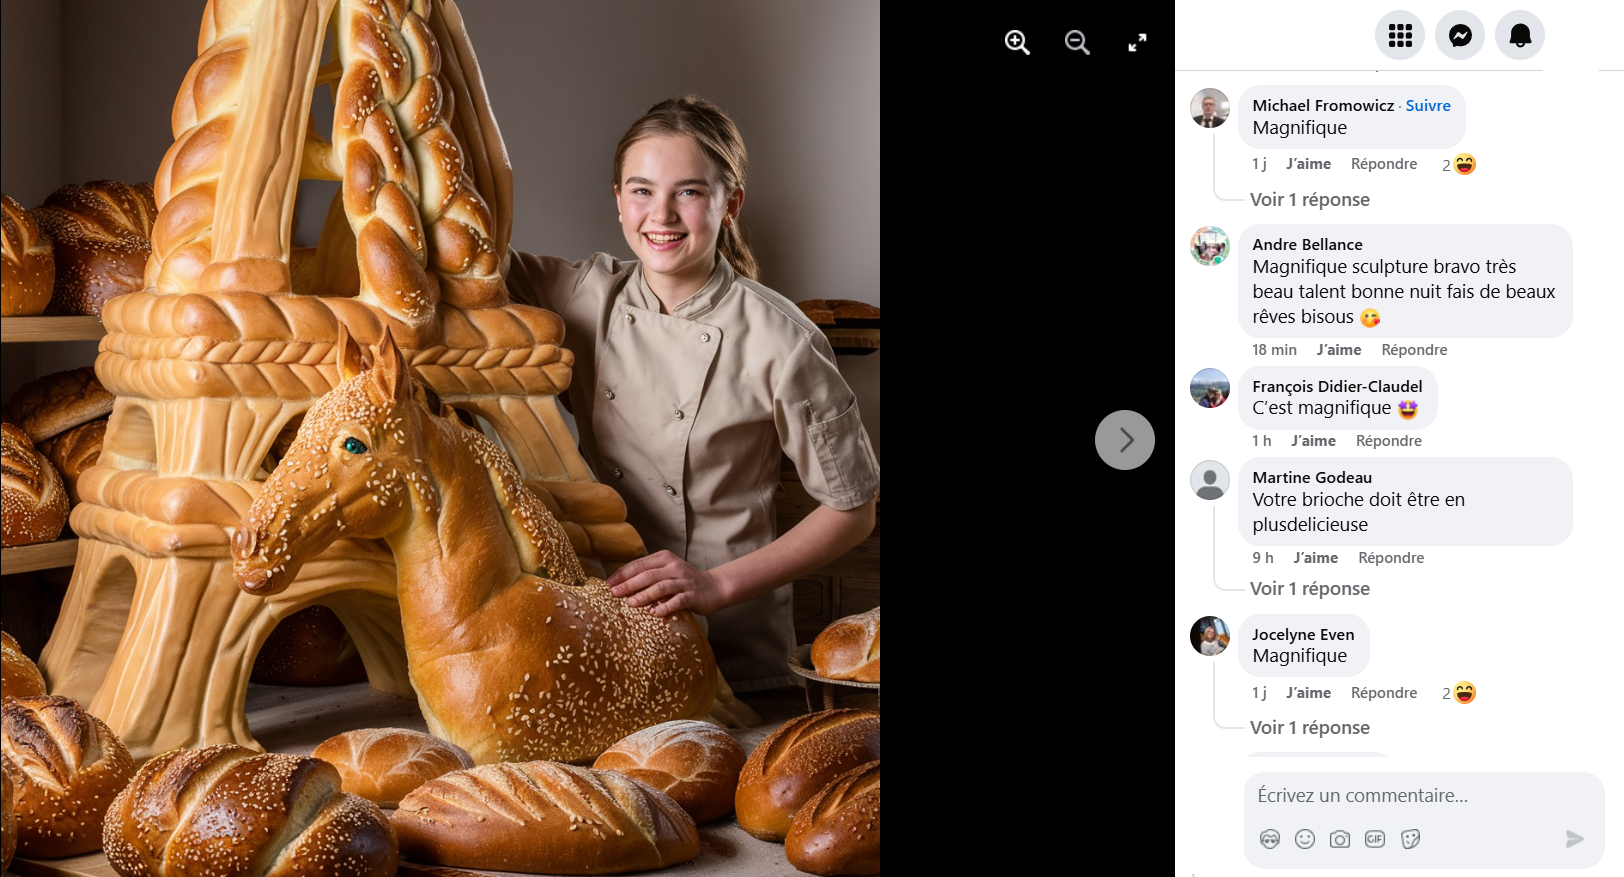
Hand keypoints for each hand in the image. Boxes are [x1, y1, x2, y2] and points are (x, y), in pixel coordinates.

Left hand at [606, 551, 724, 616]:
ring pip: (661, 587)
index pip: (639, 564)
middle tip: (614, 593)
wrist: (714, 587)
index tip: (608, 584)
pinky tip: (654, 614)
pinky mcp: (692, 595)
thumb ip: (648, 575)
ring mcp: (684, 581)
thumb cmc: (684, 582)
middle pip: (648, 575)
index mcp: (664, 558)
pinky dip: (664, 607)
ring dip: (644, 595)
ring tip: (630, 603)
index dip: (622, 574)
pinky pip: (676, 601)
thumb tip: (620, 584)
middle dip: (629, 584)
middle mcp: (674, 567)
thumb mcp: (666, 572)